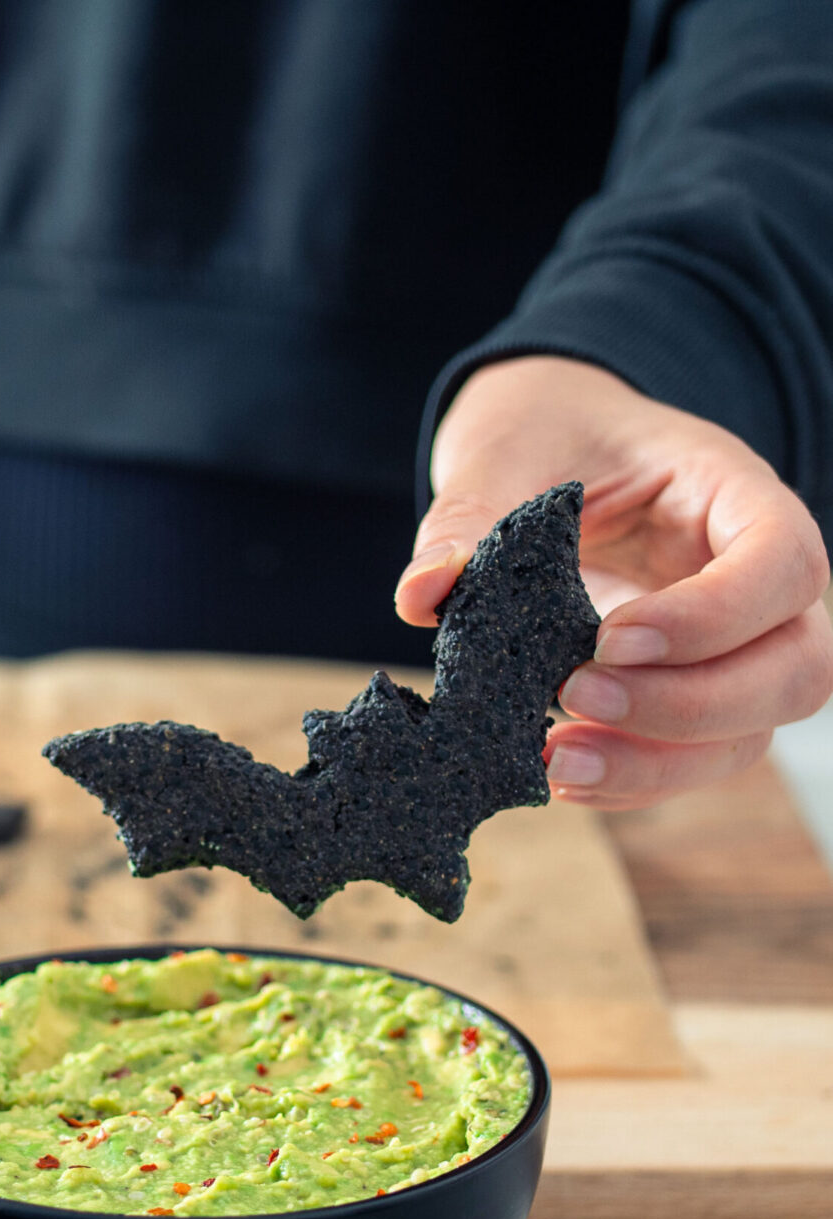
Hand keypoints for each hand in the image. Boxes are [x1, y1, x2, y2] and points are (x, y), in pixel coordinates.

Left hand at [395, 356, 832, 807]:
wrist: (545, 453)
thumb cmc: (547, 437)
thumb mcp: (506, 452)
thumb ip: (469, 518)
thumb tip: (425, 592)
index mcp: (736, 496)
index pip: (784, 565)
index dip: (713, 617)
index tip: (609, 637)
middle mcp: (758, 584)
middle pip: (793, 671)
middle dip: (689, 707)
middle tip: (575, 696)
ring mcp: (733, 651)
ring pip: (748, 735)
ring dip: (657, 764)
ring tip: (558, 761)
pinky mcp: (687, 701)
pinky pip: (688, 763)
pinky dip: (630, 782)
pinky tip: (557, 775)